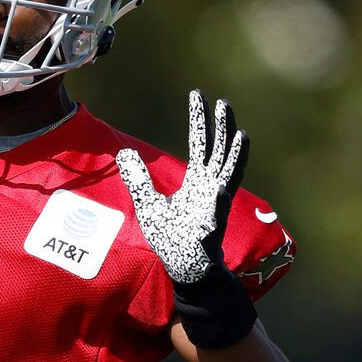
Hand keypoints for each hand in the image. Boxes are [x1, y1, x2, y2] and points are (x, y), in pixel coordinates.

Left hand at [116, 90, 256, 349]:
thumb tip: (123, 153)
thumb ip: (138, 178)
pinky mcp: (217, 207)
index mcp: (197, 182)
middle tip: (219, 100)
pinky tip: (238, 146)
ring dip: (229, 139)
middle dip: (218, 124)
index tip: (198, 96)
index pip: (199, 143)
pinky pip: (228, 182)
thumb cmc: (170, 240)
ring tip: (231, 117)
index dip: (199, 120)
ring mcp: (217, 195)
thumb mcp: (148, 203)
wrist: (185, 265)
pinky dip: (233, 164)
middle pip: (217, 147)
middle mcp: (211, 185)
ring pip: (227, 160)